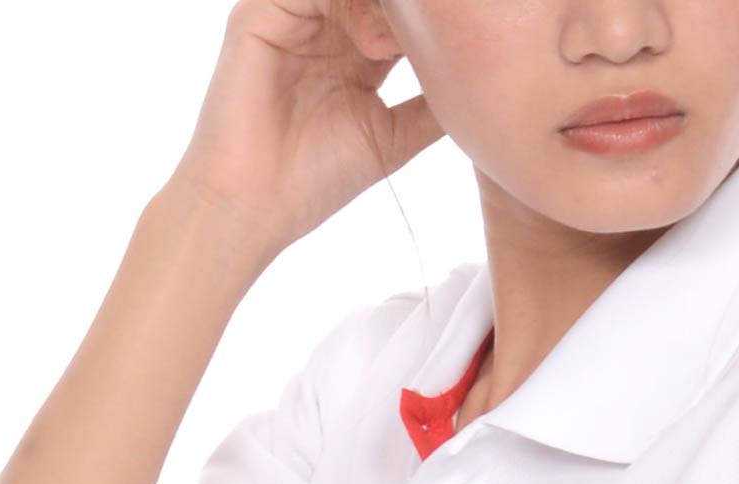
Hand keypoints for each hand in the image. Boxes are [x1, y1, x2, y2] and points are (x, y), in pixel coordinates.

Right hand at [163, 0, 444, 263]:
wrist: (255, 208)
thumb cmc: (315, 181)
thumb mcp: (393, 139)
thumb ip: (431, 109)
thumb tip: (484, 93)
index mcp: (356, 47)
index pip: (401, 12)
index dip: (434, 20)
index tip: (469, 35)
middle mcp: (324, 23)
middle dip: (413, 8)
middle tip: (447, 26)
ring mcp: (291, 14)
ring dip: (388, 5)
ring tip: (405, 43)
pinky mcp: (258, 15)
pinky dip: (346, 2)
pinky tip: (374, 42)